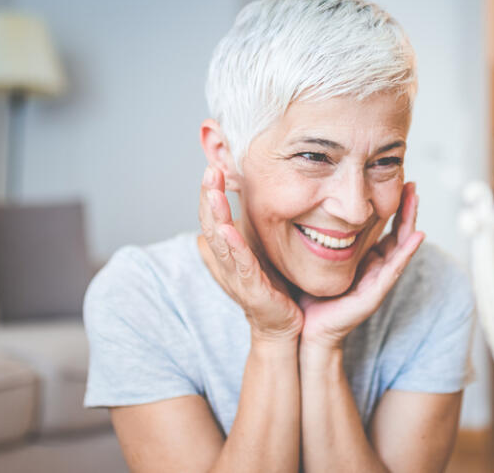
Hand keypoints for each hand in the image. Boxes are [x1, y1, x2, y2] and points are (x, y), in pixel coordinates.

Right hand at [198, 166, 303, 342]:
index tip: (213, 165)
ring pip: (221, 241)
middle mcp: (227, 263)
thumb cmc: (273, 291)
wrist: (284, 328)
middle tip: (210, 168)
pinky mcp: (252, 291)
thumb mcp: (258, 254)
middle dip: (209, 195)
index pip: (213, 217)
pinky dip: (233, 246)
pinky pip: (241, 265)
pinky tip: (229, 228)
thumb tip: (238, 208)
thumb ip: (247, 234)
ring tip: (214, 190)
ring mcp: (237, 277)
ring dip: (216, 214)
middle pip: (211, 224)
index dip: (210, 193)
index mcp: (228, 252)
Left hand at [298, 182, 423, 350]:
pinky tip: (417, 236)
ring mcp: (378, 280)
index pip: (381, 228)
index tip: (393, 182)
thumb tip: (300, 207)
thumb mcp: (312, 259)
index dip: (390, 206)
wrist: (306, 330)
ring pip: (400, 246)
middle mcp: (374, 268)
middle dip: (405, 209)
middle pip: (396, 233)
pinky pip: (394, 268)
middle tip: (411, 184)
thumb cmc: (308, 297)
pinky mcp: (375, 293)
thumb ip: (314, 238)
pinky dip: (407, 252)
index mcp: (362, 259)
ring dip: (410, 222)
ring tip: (416, 199)